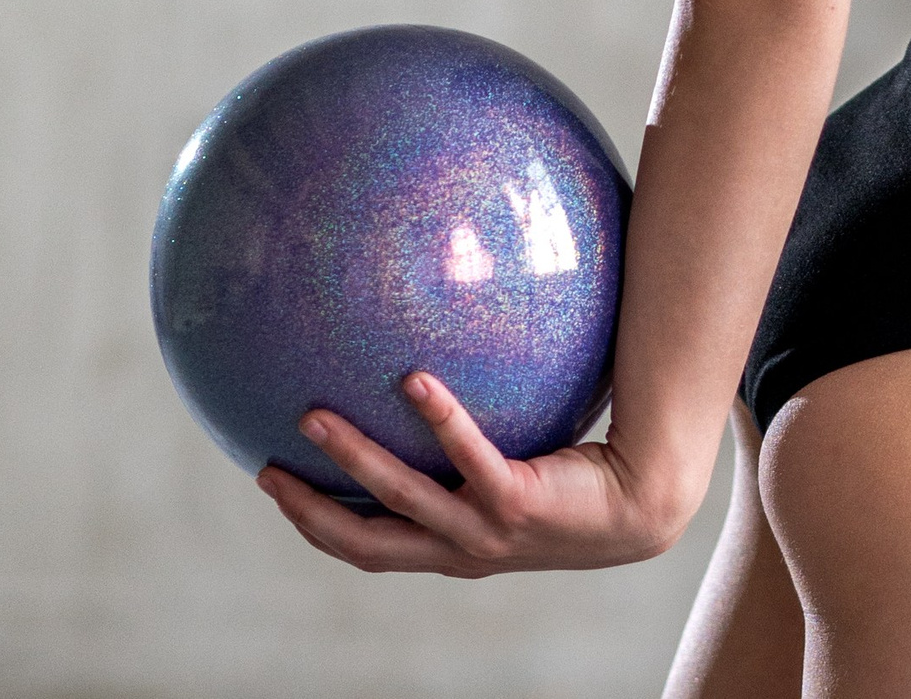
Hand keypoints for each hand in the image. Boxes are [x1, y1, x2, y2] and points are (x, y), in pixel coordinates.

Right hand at [256, 373, 697, 575]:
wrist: (642, 501)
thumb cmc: (577, 478)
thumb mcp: (509, 463)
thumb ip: (471, 434)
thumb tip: (428, 361)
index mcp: (448, 548)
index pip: (364, 547)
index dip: (315, 524)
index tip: (275, 483)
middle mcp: (459, 550)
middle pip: (364, 542)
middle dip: (310, 510)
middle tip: (267, 467)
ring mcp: (485, 533)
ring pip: (403, 500)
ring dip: (353, 459)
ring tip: (314, 416)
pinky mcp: (519, 503)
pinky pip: (471, 457)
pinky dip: (440, 421)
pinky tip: (415, 380)